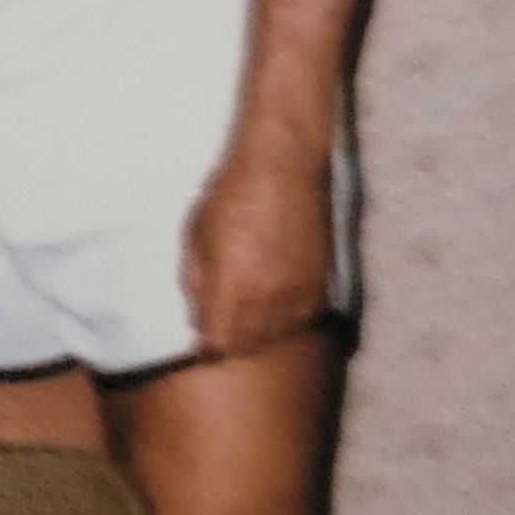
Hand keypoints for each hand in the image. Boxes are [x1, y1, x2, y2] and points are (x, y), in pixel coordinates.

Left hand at [181, 138, 332, 359]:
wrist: (283, 166)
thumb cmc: (232, 195)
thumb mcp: (196, 236)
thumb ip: (194, 281)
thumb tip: (195, 312)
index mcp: (231, 288)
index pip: (217, 344)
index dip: (205, 348)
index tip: (200, 342)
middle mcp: (267, 298)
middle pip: (246, 346)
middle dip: (229, 342)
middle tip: (219, 328)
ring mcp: (297, 292)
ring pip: (276, 335)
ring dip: (257, 333)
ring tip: (244, 316)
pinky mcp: (320, 282)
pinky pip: (302, 318)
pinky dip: (285, 319)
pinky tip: (272, 305)